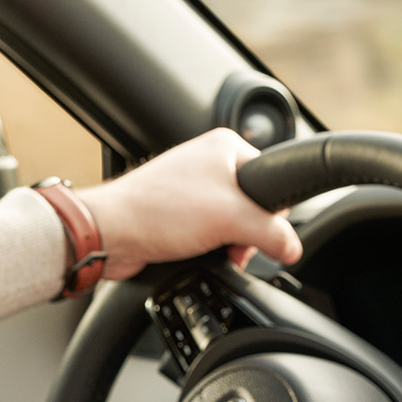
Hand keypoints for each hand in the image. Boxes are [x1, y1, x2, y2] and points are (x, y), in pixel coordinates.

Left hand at [77, 128, 301, 279]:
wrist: (109, 235)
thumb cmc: (156, 212)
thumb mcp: (230, 219)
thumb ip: (270, 232)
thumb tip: (292, 247)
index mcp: (226, 147)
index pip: (273, 181)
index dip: (271, 214)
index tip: (262, 233)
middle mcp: (208, 164)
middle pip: (253, 206)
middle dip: (247, 234)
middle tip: (232, 245)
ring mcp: (190, 190)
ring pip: (231, 223)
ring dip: (228, 244)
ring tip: (212, 250)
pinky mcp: (177, 214)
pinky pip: (209, 233)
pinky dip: (209, 248)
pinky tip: (197, 254)